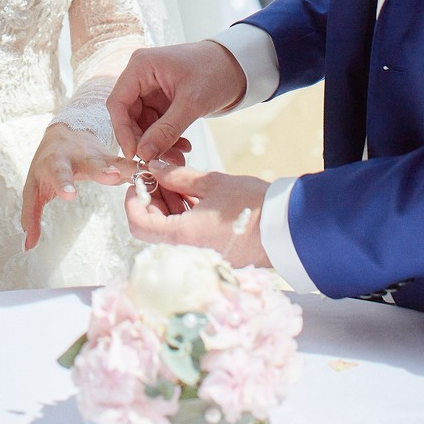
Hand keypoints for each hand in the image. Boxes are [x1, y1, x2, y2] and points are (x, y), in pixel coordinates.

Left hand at [20, 123, 191, 250]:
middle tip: (113, 176)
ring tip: (145, 173)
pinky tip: (162, 171)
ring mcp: (99, 156)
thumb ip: (32, 215)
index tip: (70, 195)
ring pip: (116, 160)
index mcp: (55, 162)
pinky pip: (131, 162)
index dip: (64, 184)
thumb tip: (27, 246)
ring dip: (131, 167)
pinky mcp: (115, 158)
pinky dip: (145, 166)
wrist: (64, 134)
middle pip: (91, 163)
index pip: (58, 174)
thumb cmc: (47, 165)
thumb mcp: (34, 188)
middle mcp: (79, 156)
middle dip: (102, 170)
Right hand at [106, 42, 245, 162]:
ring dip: (157, 143)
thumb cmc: (215, 71)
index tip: (134, 155)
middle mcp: (141, 76)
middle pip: (128, 116)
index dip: (122, 131)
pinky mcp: (162, 100)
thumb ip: (166, 129)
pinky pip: (156, 125)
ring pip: (143, 124)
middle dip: (143, 141)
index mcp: (140, 66)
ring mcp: (151, 89)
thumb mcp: (191, 102)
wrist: (239, 66)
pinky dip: (167, 138)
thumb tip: (144, 154)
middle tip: (158, 161)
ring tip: (177, 158)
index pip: (118, 103)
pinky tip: (183, 148)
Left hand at [125, 163, 268, 266]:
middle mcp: (188, 252)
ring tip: (177, 181)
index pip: (139, 224)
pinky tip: (192, 195)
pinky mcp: (214, 254)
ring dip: (168, 207)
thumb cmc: (253, 206)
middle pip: (153, 228)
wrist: (289, 229)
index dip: (133, 201)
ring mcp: (202, 255)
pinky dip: (184, 216)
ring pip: (171, 232)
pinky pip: (188, 236)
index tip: (140, 181)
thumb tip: (155, 168)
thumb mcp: (212, 183)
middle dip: (152, 200)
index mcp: (183, 236)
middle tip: (159, 176)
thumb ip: (178, 176)